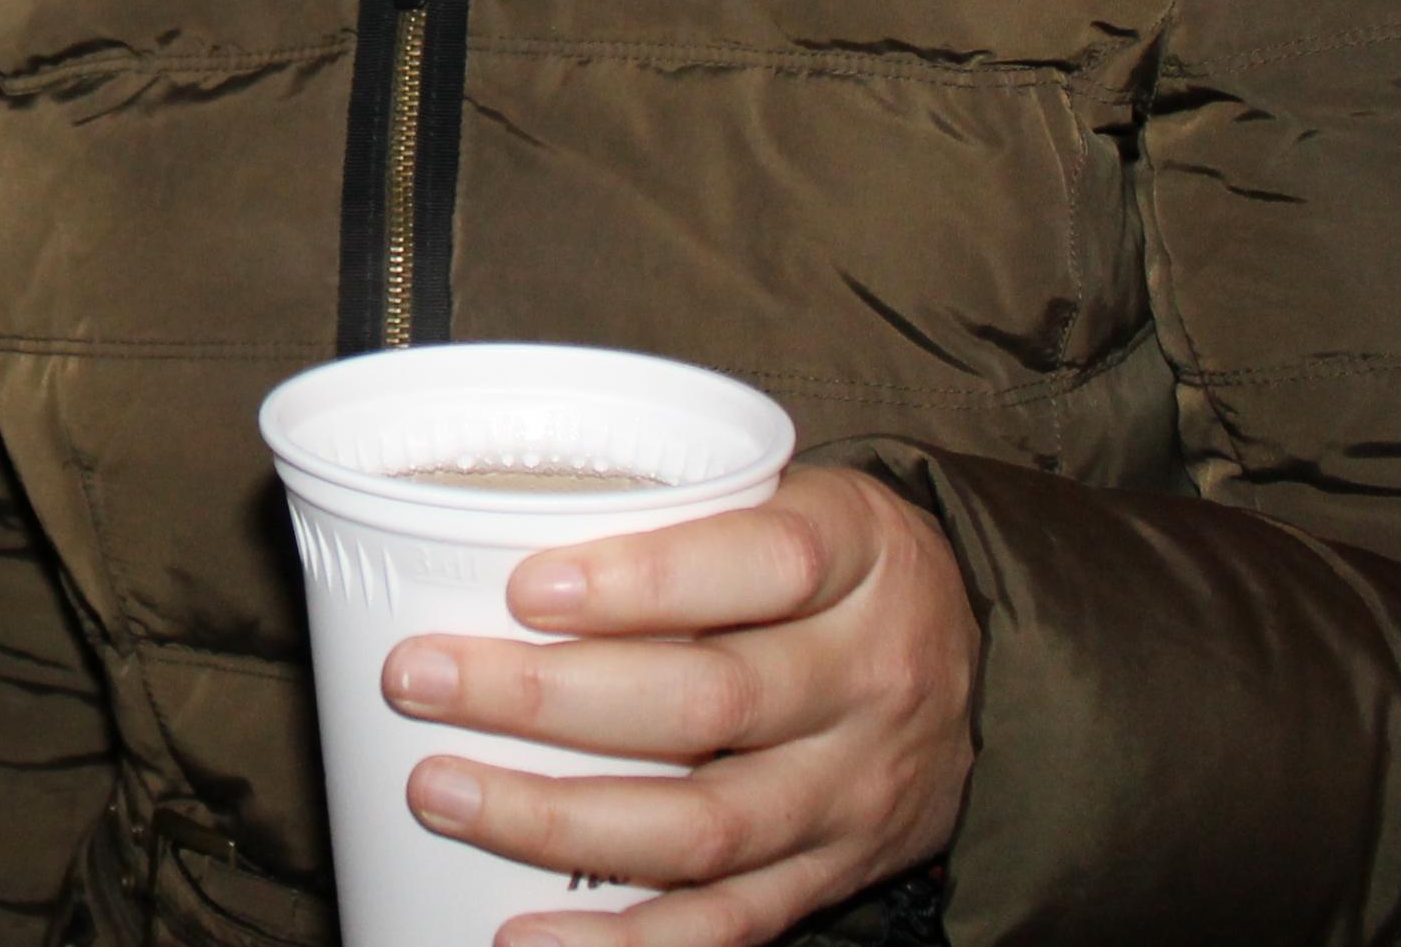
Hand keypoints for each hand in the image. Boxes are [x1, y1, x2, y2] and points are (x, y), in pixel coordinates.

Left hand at [384, 465, 978, 946]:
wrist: (982, 673)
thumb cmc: (834, 566)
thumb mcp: (798, 499)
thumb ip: (684, 507)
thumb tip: (478, 510)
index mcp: (860, 558)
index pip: (765, 564)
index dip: (643, 580)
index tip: (523, 586)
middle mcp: (866, 679)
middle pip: (711, 703)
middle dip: (546, 698)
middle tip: (418, 678)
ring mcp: (849, 791)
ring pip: (703, 824)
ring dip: (555, 818)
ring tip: (441, 789)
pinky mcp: (830, 874)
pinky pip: (726, 924)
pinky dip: (622, 941)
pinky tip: (525, 932)